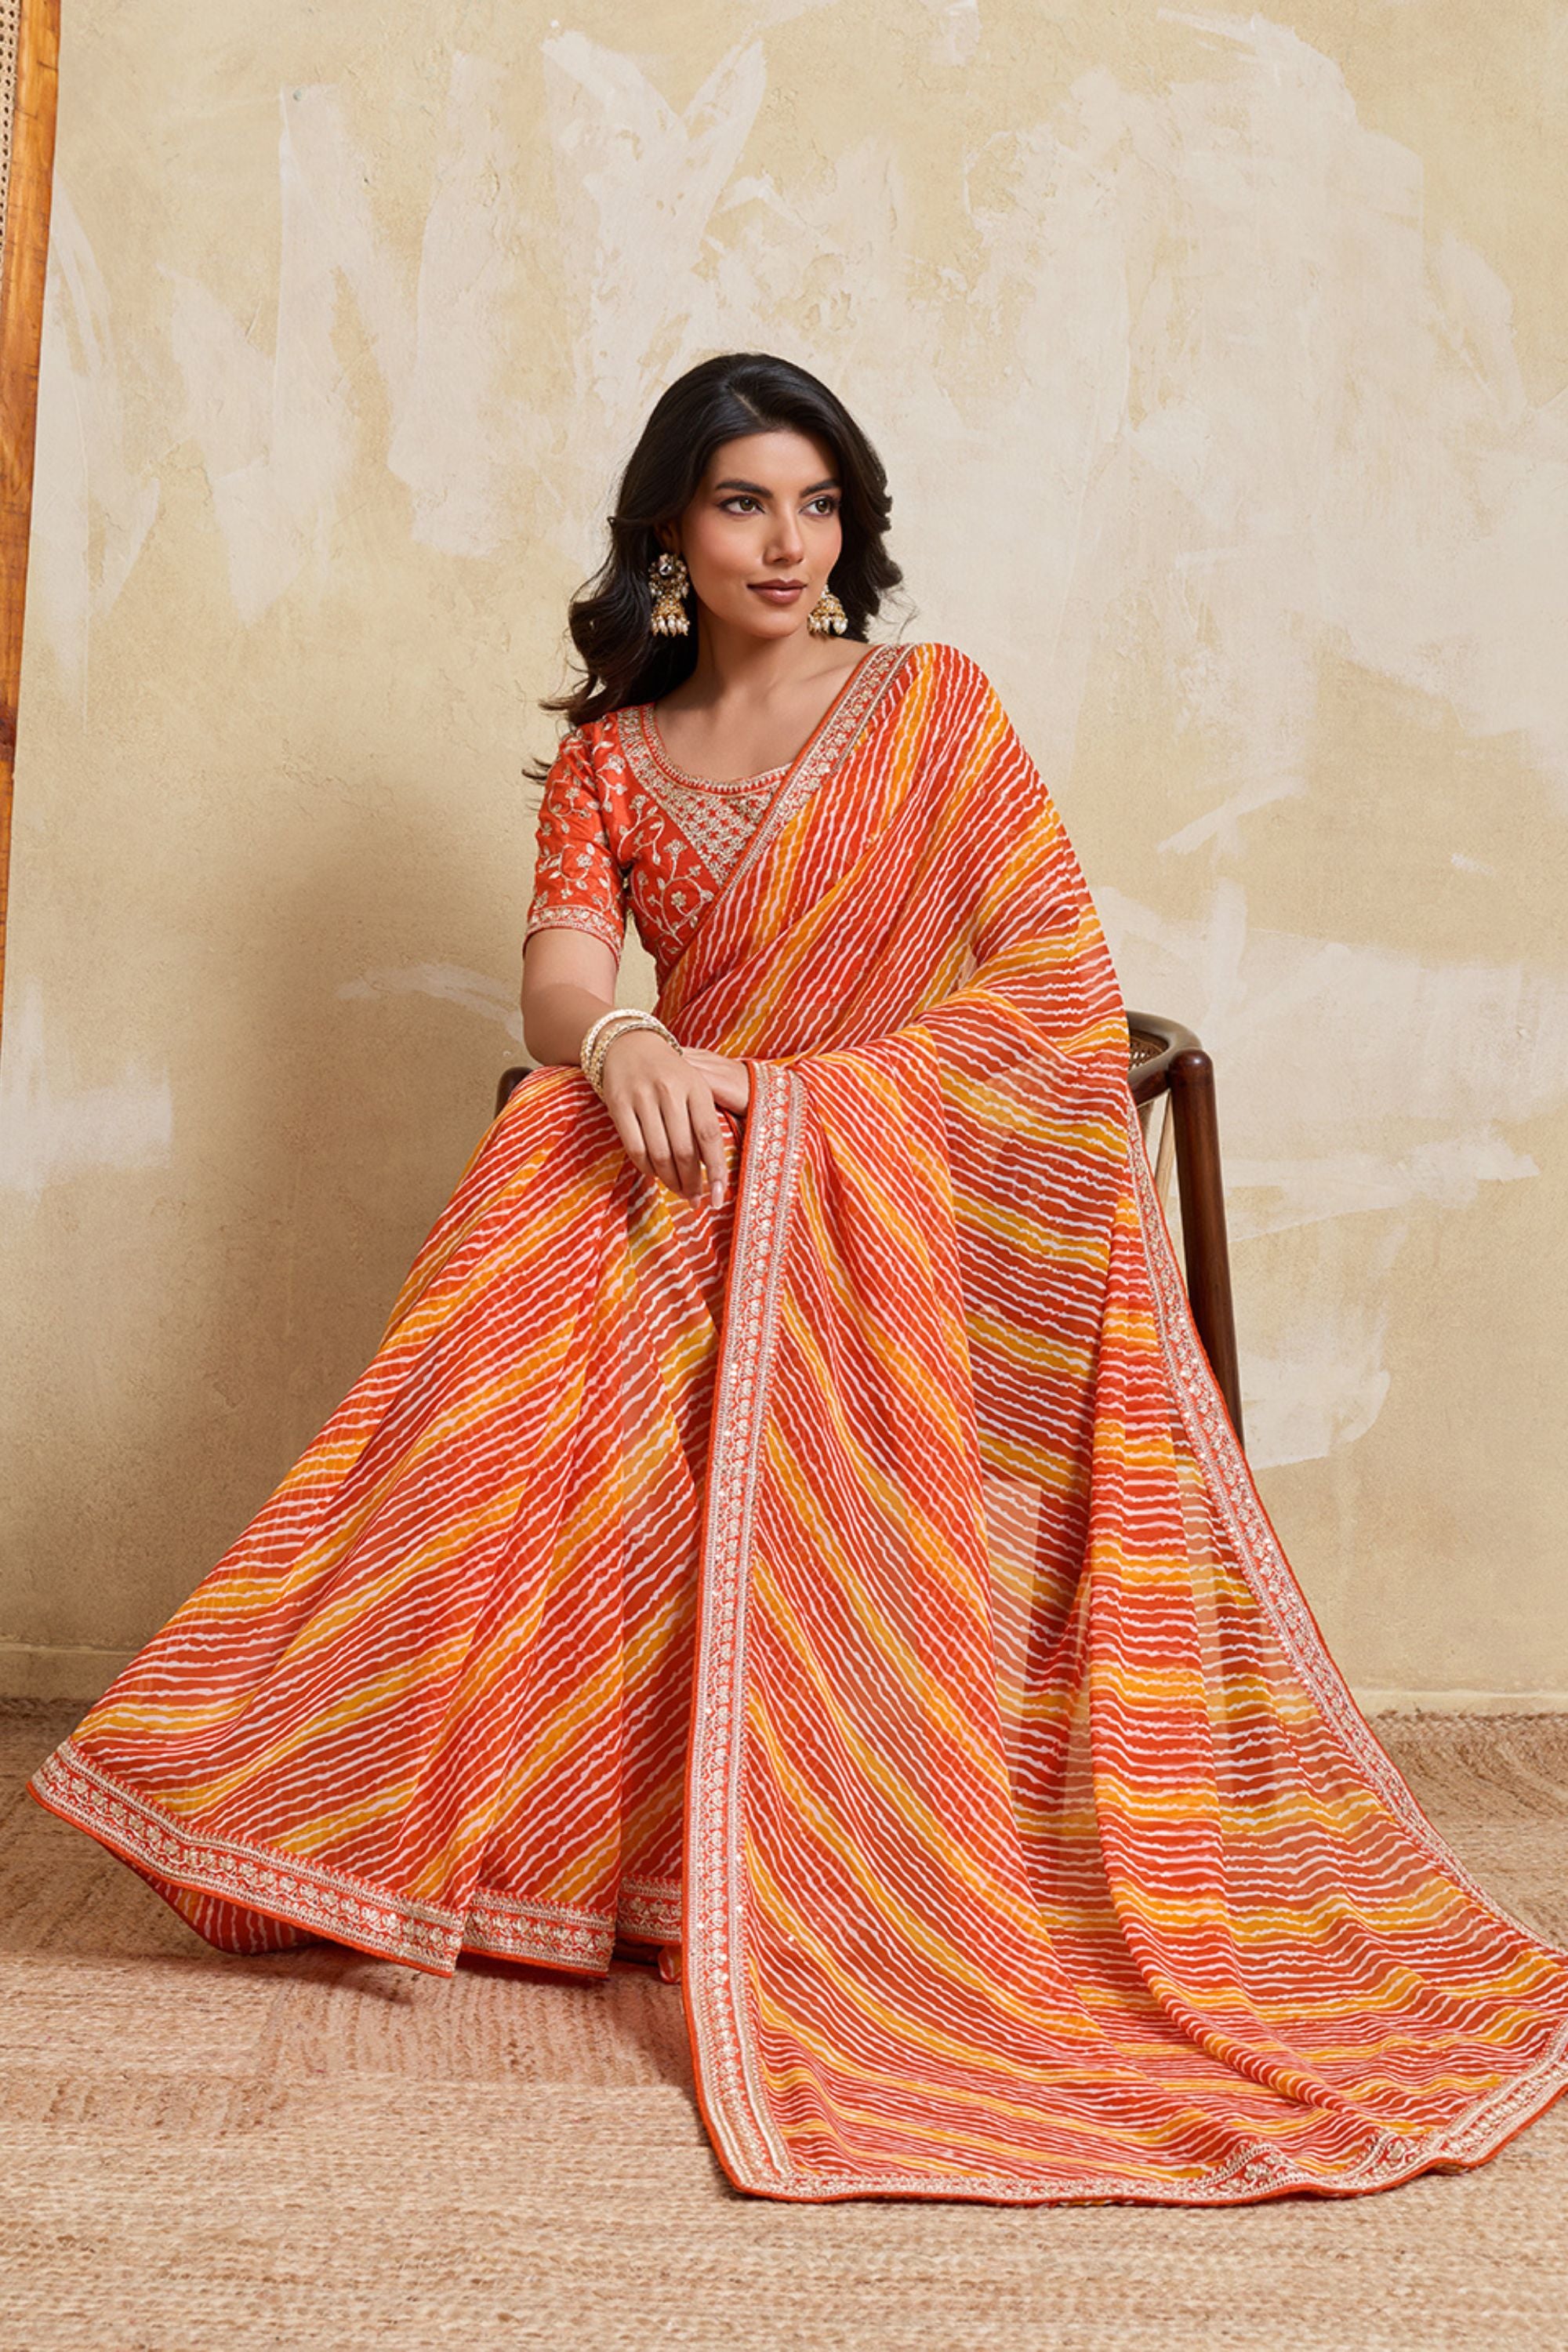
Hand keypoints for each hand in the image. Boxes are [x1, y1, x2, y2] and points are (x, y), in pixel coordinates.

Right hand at [598, 1033, 745, 1208]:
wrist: (628, 1043)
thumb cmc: (669, 1072)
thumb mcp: (694, 1086)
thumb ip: (704, 1120)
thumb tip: (712, 1167)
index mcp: (695, 1086)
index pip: (709, 1135)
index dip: (716, 1168)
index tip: (720, 1194)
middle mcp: (669, 1091)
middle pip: (684, 1150)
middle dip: (692, 1181)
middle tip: (695, 1198)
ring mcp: (642, 1097)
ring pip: (659, 1153)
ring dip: (670, 1179)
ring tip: (678, 1190)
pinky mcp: (618, 1104)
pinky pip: (635, 1148)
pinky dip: (647, 1167)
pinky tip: (655, 1173)